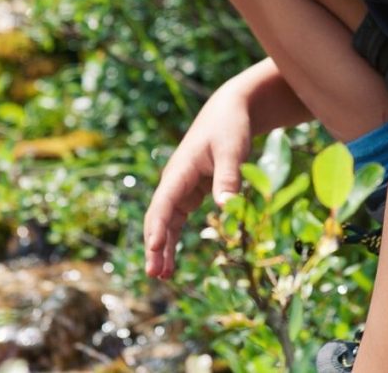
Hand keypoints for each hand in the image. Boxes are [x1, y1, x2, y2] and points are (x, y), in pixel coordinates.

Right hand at [143, 83, 251, 277]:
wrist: (229, 111)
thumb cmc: (230, 128)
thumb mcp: (233, 151)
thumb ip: (229, 179)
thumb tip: (227, 209)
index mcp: (180, 171)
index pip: (164, 204)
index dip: (158, 228)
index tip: (154, 250)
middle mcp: (175, 182)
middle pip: (160, 217)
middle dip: (155, 245)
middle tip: (154, 274)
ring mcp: (181, 188)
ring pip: (166, 222)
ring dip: (162, 247)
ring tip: (162, 276)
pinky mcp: (192, 193)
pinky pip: (178, 220)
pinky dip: (173, 239)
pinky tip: (172, 262)